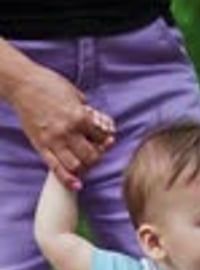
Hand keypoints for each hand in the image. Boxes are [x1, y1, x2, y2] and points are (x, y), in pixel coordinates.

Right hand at [10, 64, 115, 189]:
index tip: (105, 138)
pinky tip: (77, 185)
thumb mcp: (74, 94)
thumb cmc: (49, 85)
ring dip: (84, 167)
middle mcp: (68, 132)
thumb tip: (99, 123)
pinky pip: (56, 169)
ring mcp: (54, 142)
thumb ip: (87, 111)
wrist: (23, 84)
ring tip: (85, 162)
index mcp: (79, 117)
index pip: (101, 137)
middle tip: (95, 152)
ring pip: (77, 166)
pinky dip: (68, 180)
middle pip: (91, 156)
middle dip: (97, 156)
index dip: (105, 139)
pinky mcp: (41, 147)